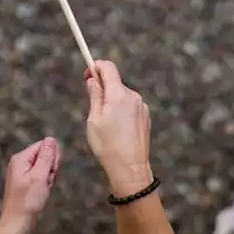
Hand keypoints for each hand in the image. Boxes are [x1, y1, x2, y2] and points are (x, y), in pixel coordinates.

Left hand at [0, 137, 59, 233]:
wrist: (18, 222)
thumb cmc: (27, 202)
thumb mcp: (40, 176)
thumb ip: (46, 156)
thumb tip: (51, 139)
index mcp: (21, 158)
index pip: (44, 145)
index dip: (52, 157)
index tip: (51, 170)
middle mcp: (19, 163)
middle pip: (44, 155)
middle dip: (50, 168)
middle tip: (45, 181)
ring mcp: (21, 172)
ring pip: (44, 167)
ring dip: (48, 177)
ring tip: (42, 188)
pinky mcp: (25, 181)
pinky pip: (40, 176)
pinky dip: (44, 183)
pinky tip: (41, 191)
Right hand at [85, 61, 153, 195]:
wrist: (130, 167)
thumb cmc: (108, 145)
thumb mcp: (94, 119)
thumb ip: (95, 95)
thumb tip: (93, 80)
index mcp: (119, 94)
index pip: (109, 68)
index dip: (96, 66)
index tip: (87, 72)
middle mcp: (133, 97)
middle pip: (115, 82)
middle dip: (103, 87)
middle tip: (92, 105)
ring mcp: (142, 106)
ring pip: (122, 96)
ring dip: (112, 101)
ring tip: (105, 124)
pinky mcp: (145, 117)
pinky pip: (130, 106)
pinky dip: (121, 111)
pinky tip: (117, 129)